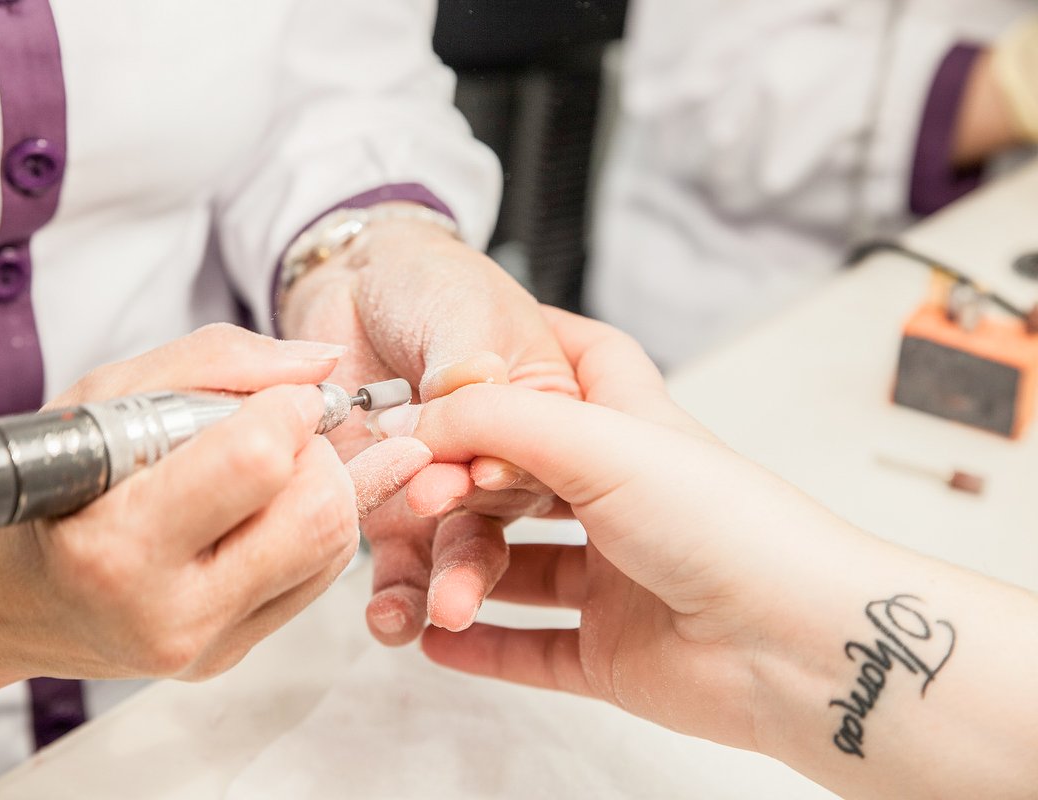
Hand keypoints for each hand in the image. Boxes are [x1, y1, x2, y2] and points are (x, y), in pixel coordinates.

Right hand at [0, 324, 431, 681]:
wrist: (1, 602)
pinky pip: (318, 576)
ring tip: (262, 472)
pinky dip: (307, 527)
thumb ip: (216, 362)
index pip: (258, 465)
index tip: (277, 396)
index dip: (285, 411)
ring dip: (318, 488)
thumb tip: (321, 363)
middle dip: (314, 453)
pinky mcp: (232, 655)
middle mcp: (168, 614)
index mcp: (117, 550)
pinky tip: (260, 511)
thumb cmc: (45, 490)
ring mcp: (206, 647)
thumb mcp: (103, 399)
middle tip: (275, 433)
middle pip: (318, 513)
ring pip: (334, 545)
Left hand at [279, 211, 577, 643]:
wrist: (356, 285)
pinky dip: (400, 596)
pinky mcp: (399, 512)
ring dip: (449, 586)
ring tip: (433, 614)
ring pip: (460, 551)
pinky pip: (405, 565)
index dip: (514, 471)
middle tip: (454, 577)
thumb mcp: (463, 308)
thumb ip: (468, 357)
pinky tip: (391, 620)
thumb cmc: (432, 284)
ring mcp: (452, 492)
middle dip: (480, 550)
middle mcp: (508, 461)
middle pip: (504, 517)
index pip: (543, 456)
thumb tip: (474, 384)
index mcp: (549, 410)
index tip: (483, 478)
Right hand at [389, 309, 876, 750]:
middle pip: (521, 481)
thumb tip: (421, 420)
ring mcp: (617, 580)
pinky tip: (437, 637)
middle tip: (418, 496)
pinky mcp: (613, 652)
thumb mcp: (603, 442)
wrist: (796, 647)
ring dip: (464, 574)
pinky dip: (483, 645)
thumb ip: (500, 420)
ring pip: (517, 570)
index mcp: (632, 433)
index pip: (579, 369)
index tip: (464, 350)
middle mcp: (623, 503)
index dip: (526, 353)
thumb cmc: (729, 526)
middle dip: (463, 486)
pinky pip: (531, 648)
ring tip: (420, 583)